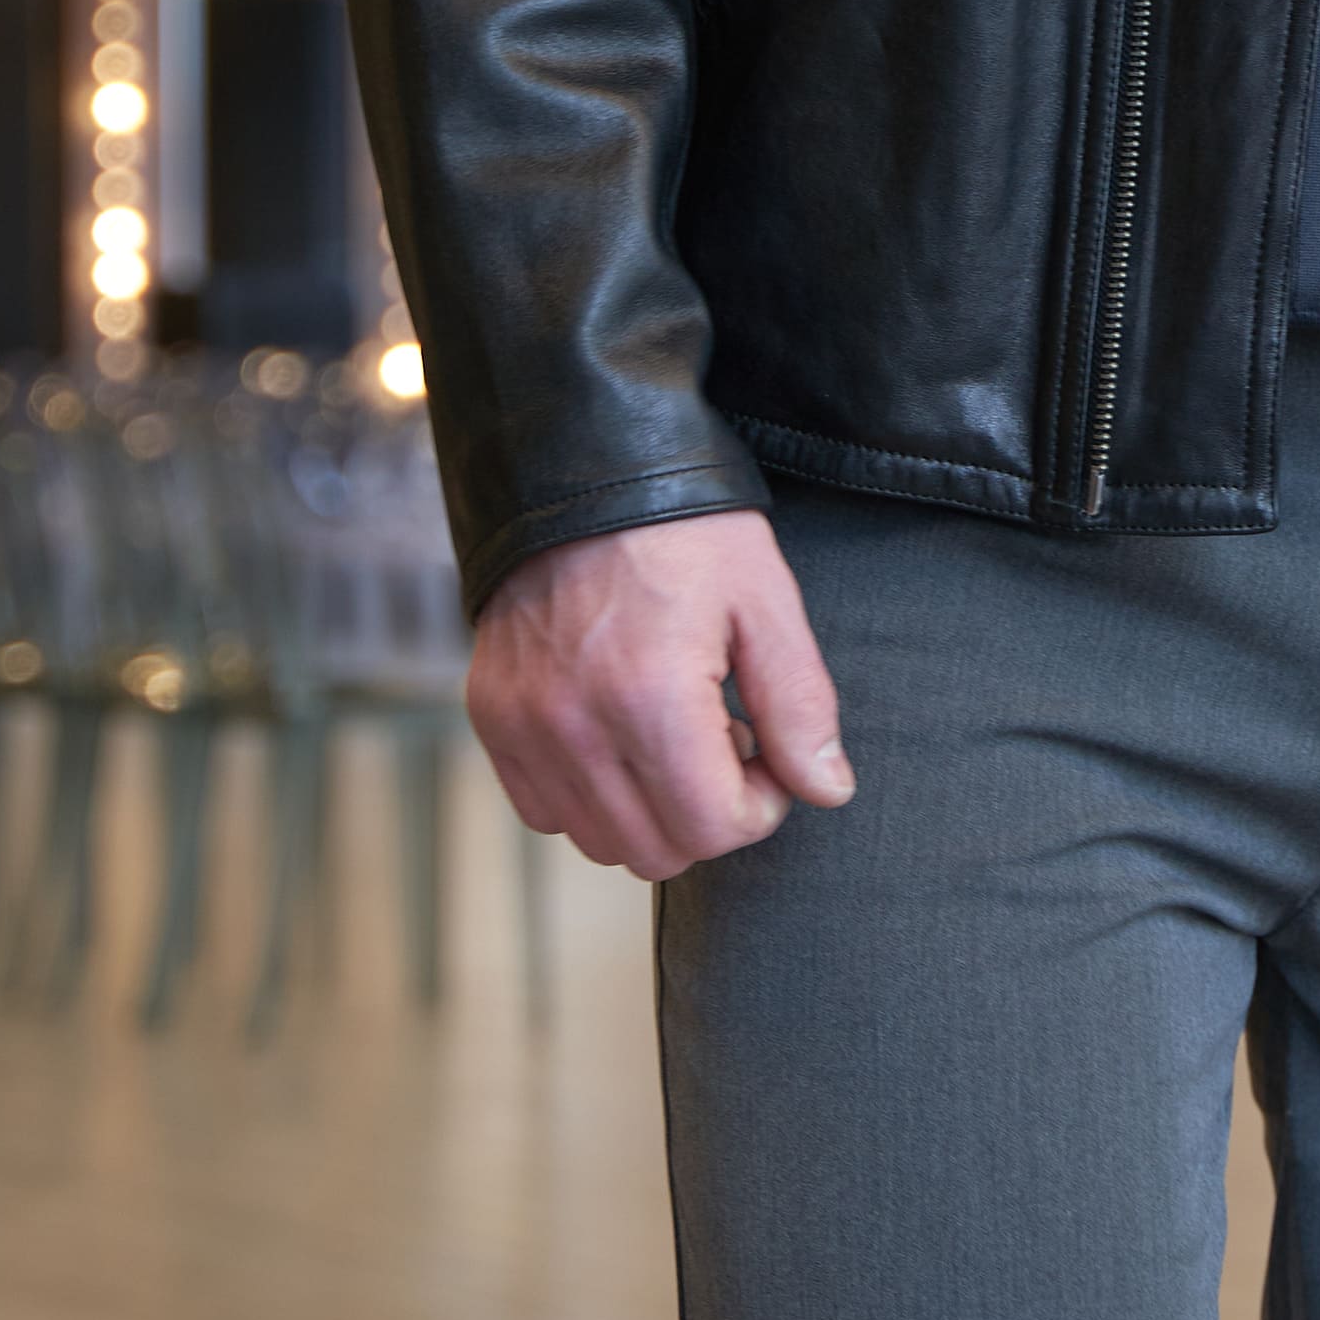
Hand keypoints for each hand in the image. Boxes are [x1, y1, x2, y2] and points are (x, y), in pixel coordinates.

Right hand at [468, 509, 853, 880]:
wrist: (582, 468)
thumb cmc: (685, 531)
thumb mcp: (764, 602)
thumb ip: (799, 706)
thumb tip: (827, 792)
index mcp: (652, 699)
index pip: (715, 829)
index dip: (759, 805)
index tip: (765, 751)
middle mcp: (576, 726)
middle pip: (659, 850)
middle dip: (708, 812)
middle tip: (724, 740)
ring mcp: (524, 726)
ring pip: (599, 841)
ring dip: (650, 810)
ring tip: (672, 732)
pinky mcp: (492, 717)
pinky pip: (543, 810)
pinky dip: (589, 795)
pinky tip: (619, 733)